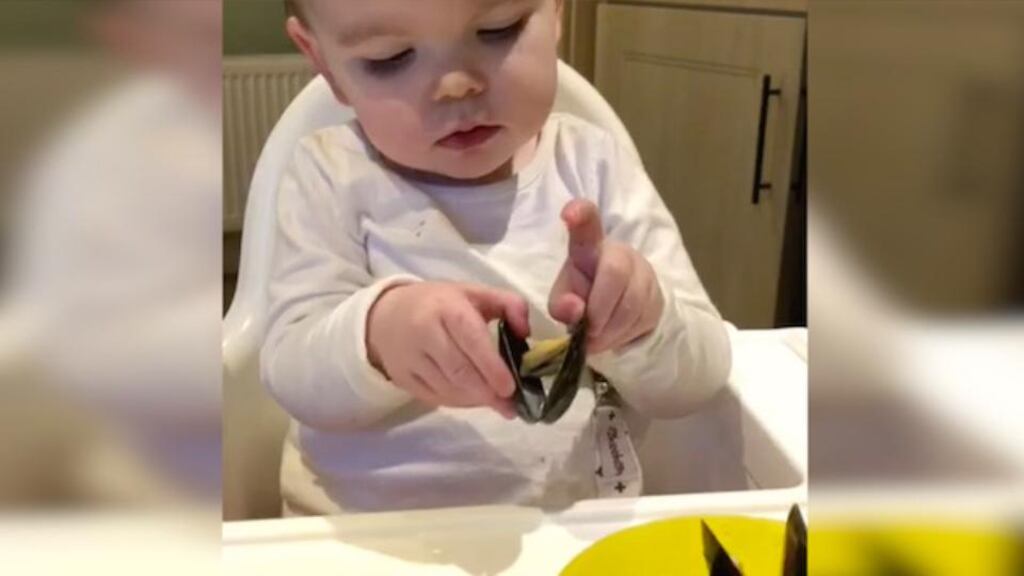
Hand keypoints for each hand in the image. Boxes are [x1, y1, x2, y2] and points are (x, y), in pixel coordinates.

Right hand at [367, 282, 529, 418]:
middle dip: (487, 392)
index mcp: (446, 308)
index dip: (491, 366)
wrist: (386, 315)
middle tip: (509, 405)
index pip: (471, 340)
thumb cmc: (440, 304)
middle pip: (459, 371)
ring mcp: (410, 358)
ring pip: (448, 389)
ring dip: (475, 400)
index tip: (510, 387)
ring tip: (495, 402)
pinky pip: (434, 398)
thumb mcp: (475, 293)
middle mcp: (424, 332)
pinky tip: (473, 400)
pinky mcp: (402, 378)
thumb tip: (526, 333)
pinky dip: (458, 403)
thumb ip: (509, 304)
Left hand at [548, 200, 663, 353]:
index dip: (580, 215)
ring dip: (609, 329)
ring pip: (632, 303)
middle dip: (598, 308)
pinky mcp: (659, 297)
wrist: (618, 308)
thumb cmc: (583, 294)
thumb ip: (561, 303)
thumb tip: (575, 311)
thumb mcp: (564, 297)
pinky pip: (643, 320)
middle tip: (587, 330)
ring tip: (594, 339)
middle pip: (616, 272)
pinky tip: (611, 336)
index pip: (587, 223)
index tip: (569, 214)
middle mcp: (621, 252)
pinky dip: (622, 336)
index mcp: (590, 245)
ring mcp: (644, 273)